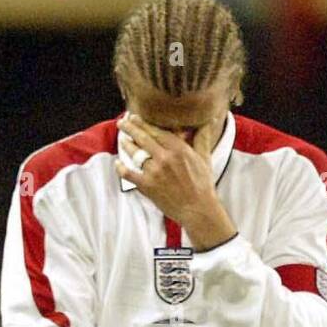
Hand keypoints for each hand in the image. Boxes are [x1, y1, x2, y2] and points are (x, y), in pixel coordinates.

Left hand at [116, 114, 236, 250]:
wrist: (198, 210)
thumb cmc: (203, 185)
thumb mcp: (204, 158)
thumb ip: (202, 137)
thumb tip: (209, 121)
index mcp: (178, 148)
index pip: (155, 130)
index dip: (142, 122)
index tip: (134, 117)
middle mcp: (164, 157)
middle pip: (142, 137)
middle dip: (130, 127)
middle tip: (122, 122)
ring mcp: (154, 171)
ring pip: (134, 153)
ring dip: (126, 145)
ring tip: (122, 140)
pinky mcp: (147, 186)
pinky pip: (129, 174)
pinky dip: (121, 168)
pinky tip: (118, 164)